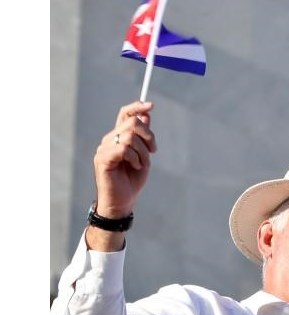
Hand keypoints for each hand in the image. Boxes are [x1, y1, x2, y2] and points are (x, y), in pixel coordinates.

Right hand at [93, 100, 155, 218]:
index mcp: (119, 137)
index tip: (151, 105)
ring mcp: (104, 148)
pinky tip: (136, 167)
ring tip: (142, 164)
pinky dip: (136, 158)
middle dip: (149, 136)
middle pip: (132, 122)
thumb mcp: (144, 156)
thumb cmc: (132, 181)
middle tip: (153, 151)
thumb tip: (146, 114)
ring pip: (130, 136)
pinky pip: (124, 149)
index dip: (137, 106)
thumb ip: (144, 137)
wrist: (123, 201)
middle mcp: (109, 139)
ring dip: (144, 152)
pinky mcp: (103, 158)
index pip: (125, 114)